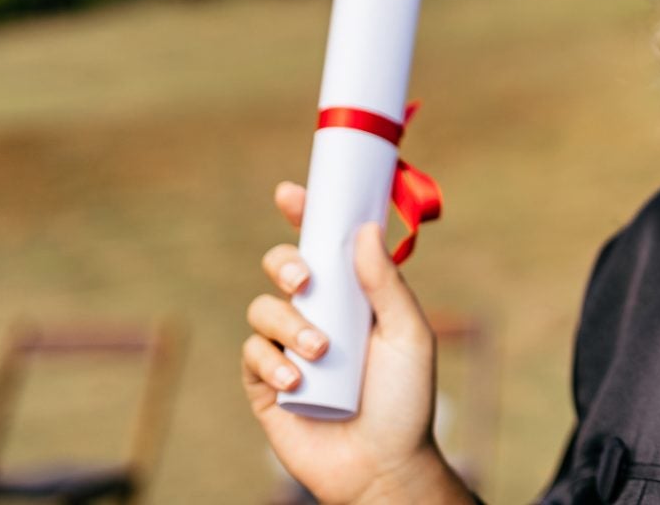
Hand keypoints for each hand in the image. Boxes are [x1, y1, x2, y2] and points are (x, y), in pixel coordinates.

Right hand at [242, 181, 460, 503]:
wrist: (384, 465)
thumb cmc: (406, 401)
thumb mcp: (408, 335)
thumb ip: (386, 284)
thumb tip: (362, 231)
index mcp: (354, 297)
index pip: (324, 247)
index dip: (304, 216)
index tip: (290, 194)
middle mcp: (319, 315)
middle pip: (282, 267)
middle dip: (285, 262)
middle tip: (305, 279)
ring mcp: (289, 349)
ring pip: (263, 309)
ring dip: (289, 323)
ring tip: (320, 351)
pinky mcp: (266, 385)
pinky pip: (251, 355)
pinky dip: (272, 361)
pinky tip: (298, 381)